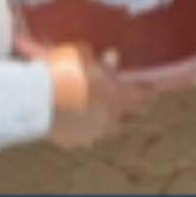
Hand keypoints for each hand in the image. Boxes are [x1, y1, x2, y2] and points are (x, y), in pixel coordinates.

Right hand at [36, 44, 155, 148]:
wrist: (40, 100)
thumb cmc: (63, 73)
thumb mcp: (84, 60)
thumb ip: (101, 62)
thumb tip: (113, 56)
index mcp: (117, 94)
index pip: (142, 95)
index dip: (150, 92)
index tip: (155, 91)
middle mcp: (111, 116)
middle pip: (132, 116)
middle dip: (139, 110)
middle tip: (144, 107)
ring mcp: (95, 132)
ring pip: (114, 129)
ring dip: (118, 123)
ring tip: (120, 120)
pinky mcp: (79, 141)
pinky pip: (90, 138)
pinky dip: (91, 132)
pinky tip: (88, 130)